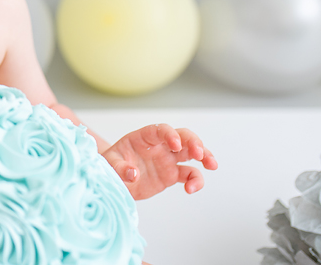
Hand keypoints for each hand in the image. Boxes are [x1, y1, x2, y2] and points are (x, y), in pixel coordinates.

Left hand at [101, 124, 217, 199]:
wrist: (112, 181)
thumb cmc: (109, 166)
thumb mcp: (109, 164)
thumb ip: (119, 168)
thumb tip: (132, 174)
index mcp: (143, 138)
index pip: (160, 130)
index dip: (170, 135)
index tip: (175, 145)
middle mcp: (159, 146)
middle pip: (182, 137)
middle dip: (194, 142)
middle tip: (200, 154)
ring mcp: (167, 159)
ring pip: (191, 153)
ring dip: (204, 156)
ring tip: (212, 165)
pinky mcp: (171, 175)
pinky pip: (188, 174)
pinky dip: (195, 180)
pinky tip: (192, 189)